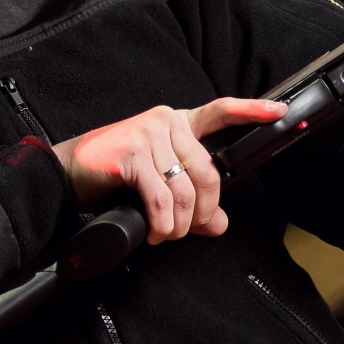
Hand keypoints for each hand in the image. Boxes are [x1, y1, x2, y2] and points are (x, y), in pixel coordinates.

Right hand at [52, 98, 288, 243]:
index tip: (279, 112)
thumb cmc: (112, 175)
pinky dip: (163, 224)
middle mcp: (166, 121)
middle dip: (202, 212)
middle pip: (208, 173)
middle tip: (187, 231)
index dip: (252, 110)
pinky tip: (155, 231)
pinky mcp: (132, 154)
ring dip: (180, 224)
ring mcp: (148, 134)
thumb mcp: (157, 182)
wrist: (64, 172)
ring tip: (166, 233)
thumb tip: (220, 224)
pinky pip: (162, 198)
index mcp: (176, 123)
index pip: (220, 111)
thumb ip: (191, 199)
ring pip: (186, 191)